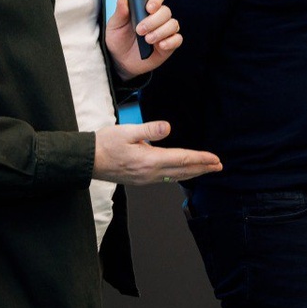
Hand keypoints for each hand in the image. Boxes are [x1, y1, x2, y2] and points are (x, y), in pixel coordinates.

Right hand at [93, 121, 221, 184]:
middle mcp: (150, 173)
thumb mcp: (127, 131)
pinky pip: (166, 179)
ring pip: (176, 177)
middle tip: (219, 166)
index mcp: (149, 161)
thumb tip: (168, 127)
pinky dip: (180, 175)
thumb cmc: (105, 144)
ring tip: (207, 169)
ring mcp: (146, 179)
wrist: (87, 160)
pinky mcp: (140, 180)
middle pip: (183, 171)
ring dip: (193, 173)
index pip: (182, 159)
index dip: (201, 159)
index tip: (215, 159)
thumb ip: (149, 130)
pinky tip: (184, 173)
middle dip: (203, 168)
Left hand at [106, 0, 181, 78]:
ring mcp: (165, 30)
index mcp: (145, 8)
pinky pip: (177, 39)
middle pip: (166, 11)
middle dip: (154, 21)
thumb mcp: (115, 25)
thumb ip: (120, 12)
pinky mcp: (169, 44)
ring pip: (173, 24)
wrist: (120, 61)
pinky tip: (160, 45)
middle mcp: (158, 17)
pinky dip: (170, 41)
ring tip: (147, 40)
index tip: (149, 8)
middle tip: (140, 30)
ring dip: (160, 32)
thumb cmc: (119, 39)